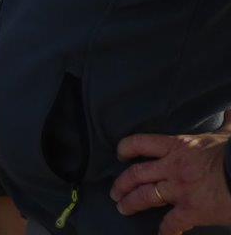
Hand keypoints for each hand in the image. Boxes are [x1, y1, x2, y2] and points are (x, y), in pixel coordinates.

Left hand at [111, 130, 230, 233]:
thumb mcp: (227, 136)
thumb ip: (225, 124)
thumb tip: (229, 111)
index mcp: (178, 147)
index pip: (140, 143)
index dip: (125, 149)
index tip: (120, 155)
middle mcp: (173, 167)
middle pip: (136, 174)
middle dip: (121, 184)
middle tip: (115, 192)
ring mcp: (180, 189)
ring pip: (145, 196)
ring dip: (130, 203)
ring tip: (123, 208)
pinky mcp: (192, 210)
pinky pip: (171, 223)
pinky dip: (165, 231)